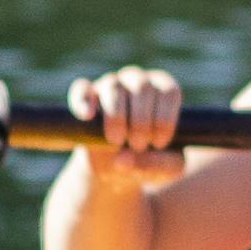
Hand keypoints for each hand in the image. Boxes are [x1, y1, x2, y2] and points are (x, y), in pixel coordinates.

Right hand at [66, 65, 188, 191]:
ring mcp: (110, 85)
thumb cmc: (151, 160)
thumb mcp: (168, 168)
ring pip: (113, 86)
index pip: (168, 91)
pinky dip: (83, 101)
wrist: (119, 168)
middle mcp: (138, 81)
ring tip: (116, 141)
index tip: (158, 144)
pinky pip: (81, 90)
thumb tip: (122, 159)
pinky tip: (88, 117)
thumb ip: (160, 164)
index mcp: (163, 90)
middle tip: (138, 146)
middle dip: (141, 122)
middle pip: (141, 87)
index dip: (164, 119)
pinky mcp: (86, 96)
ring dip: (116, 117)